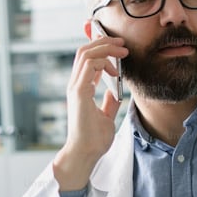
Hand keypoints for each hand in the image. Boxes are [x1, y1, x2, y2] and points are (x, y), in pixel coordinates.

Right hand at [52, 35, 128, 190]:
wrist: (86, 154)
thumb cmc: (93, 139)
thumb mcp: (106, 116)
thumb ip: (109, 102)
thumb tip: (115, 91)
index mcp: (79, 89)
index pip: (85, 59)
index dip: (100, 48)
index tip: (119, 49)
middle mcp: (75, 85)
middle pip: (84, 51)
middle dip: (104, 42)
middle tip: (122, 43)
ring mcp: (75, 88)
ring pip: (85, 54)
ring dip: (105, 48)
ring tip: (122, 51)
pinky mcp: (79, 92)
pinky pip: (89, 65)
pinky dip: (104, 61)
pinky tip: (115, 71)